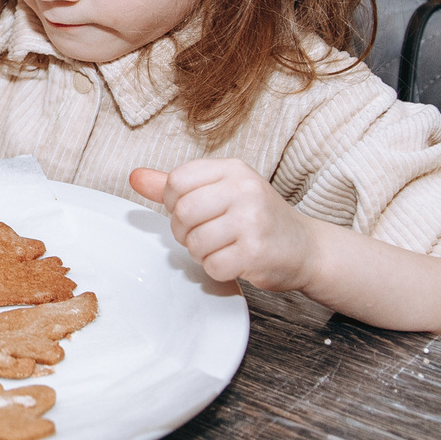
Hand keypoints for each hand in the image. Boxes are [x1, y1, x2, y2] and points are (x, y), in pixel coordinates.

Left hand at [130, 160, 318, 293]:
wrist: (305, 248)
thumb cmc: (259, 219)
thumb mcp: (221, 192)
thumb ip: (176, 186)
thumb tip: (135, 177)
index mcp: (233, 170)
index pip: (177, 181)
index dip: (175, 204)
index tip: (194, 212)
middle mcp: (244, 189)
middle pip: (182, 213)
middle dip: (186, 232)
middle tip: (206, 235)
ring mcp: (252, 220)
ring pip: (195, 243)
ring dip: (202, 253)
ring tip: (223, 247)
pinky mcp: (256, 251)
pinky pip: (213, 266)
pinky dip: (218, 270)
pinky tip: (235, 261)